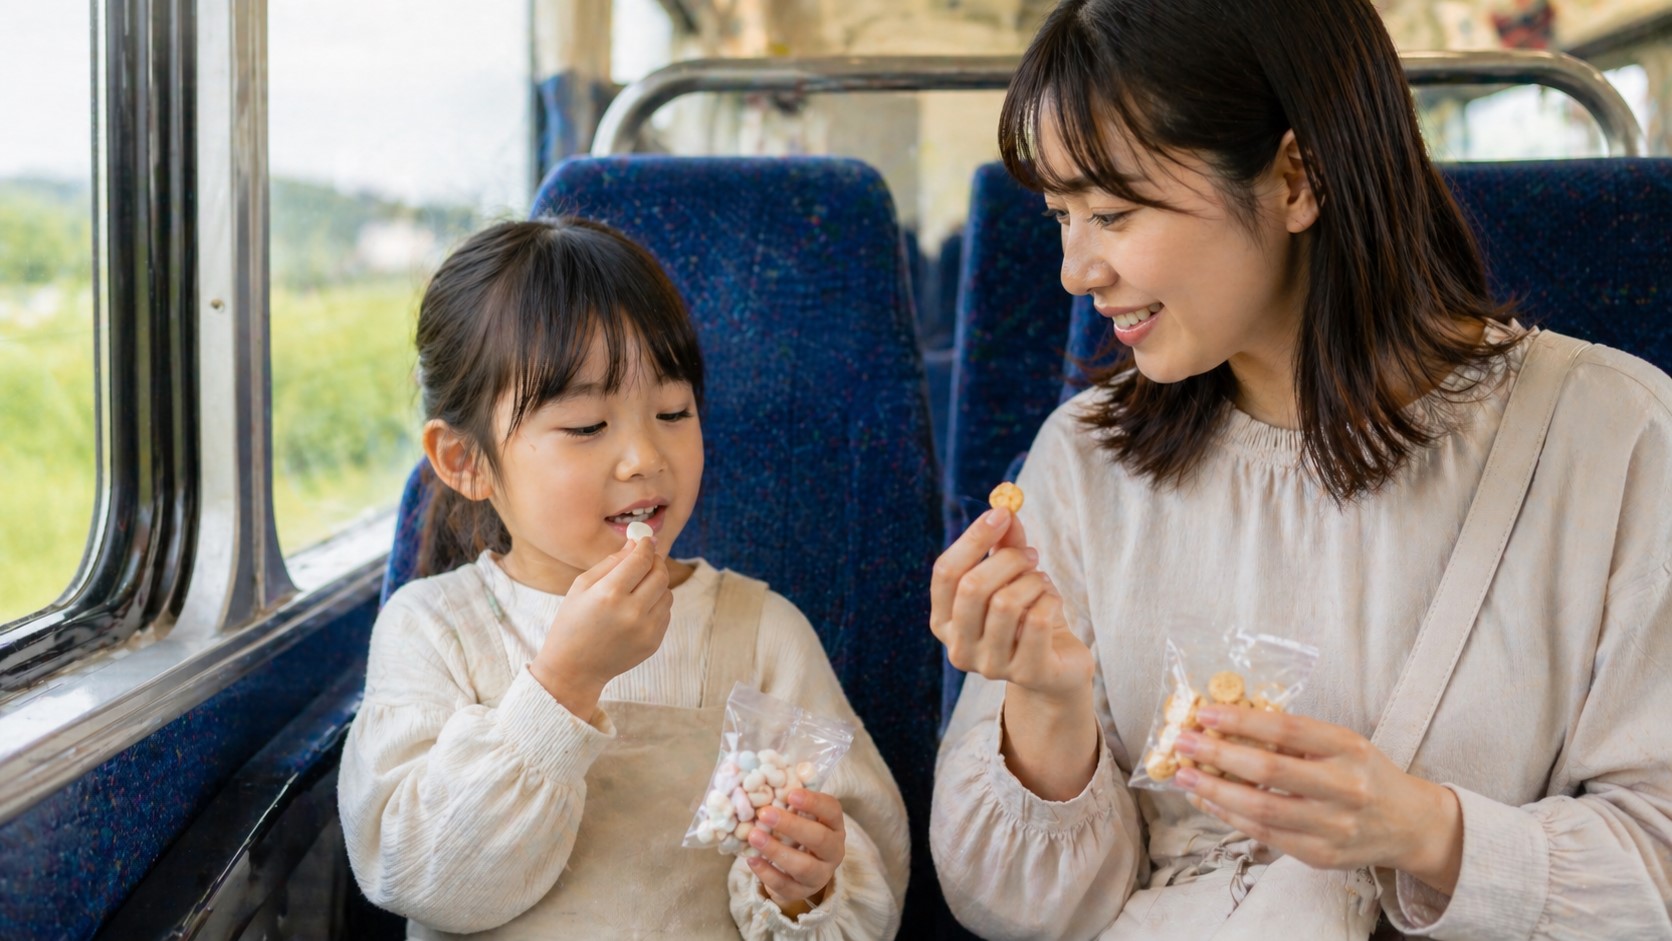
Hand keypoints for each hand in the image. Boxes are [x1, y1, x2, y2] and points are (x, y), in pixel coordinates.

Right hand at [529, 536, 672, 718]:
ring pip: (667, 593)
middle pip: (660, 574)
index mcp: (610, 594)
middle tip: (647, 558)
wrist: (574, 669)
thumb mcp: (582, 586)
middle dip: (655, 561)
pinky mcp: (653, 642)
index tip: (646, 539)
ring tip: (638, 587)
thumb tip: (636, 543)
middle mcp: (631, 612)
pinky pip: (665, 613)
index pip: (641, 559)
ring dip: (656, 584)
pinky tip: (637, 609)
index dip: (646, 545)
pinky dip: (656, 604)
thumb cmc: (572, 623)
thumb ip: (611, 562)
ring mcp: (646, 630)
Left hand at [744, 789, 844, 914]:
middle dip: (792, 826)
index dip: (813, 802)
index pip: (831, 810)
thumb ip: (791, 797)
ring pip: (803, 866)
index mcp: (835, 825)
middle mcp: (834, 851)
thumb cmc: (800, 832)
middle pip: (819, 839)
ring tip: (753, 836)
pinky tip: (751, 858)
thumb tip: (768, 770)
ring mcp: (820, 874)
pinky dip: (766, 873)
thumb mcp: (802, 814)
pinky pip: (785, 885)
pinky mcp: (802, 892)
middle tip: (765, 813)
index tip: (790, 794)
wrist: (801, 871)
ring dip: (776, 850)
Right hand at [930, 507, 1092, 702]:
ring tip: (1042, 583)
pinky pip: (1037, 621)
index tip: (1001, 513)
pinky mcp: (1027, 674)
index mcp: (943, 621)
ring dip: (1033, 581)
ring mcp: (990, 666)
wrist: (1056, 668)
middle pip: (972, 587)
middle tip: (1030, 554)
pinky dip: (1050, 601)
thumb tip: (1005, 509)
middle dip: (1008, 560)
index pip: (946, 573)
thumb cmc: (1026, 617)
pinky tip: (1053, 604)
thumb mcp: (1011, 579)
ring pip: (1006, 603)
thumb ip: (1003, 545)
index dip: (973, 539)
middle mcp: (959, 648)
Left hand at [1172, 705, 1463, 893]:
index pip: (1287, 731)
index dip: (1241, 721)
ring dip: (1214, 791)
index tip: (1205, 713)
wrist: (1409, 825)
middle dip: (1217, 755)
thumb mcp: (1342, 744)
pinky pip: (1264, 835)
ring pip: (1261, 810)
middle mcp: (1344, 788)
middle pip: (1269, 772)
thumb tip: (1229, 722)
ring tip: (1184, 775)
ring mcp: (1333, 827)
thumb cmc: (1365, 774)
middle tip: (1182, 742)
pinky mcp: (1320, 856)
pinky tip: (1207, 800)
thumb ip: (1295, 736)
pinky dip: (1230, 816)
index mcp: (1349, 749)